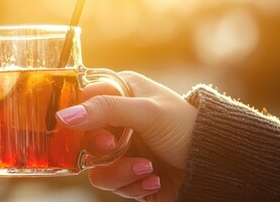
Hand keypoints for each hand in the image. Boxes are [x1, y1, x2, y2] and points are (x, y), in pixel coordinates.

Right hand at [56, 71, 197, 200]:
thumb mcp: (146, 112)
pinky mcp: (129, 175)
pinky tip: (154, 180)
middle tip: (115, 149)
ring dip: (120, 173)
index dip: (78, 117)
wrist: (216, 166)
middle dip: (100, 150)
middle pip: (83, 140)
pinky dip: (134, 186)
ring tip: (146, 169)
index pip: (81, 101)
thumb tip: (63, 116)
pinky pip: (113, 185)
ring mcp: (123, 150)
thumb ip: (105, 110)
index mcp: (121, 94)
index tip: (84, 128)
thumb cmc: (187, 128)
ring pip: (96, 169)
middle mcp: (118, 122)